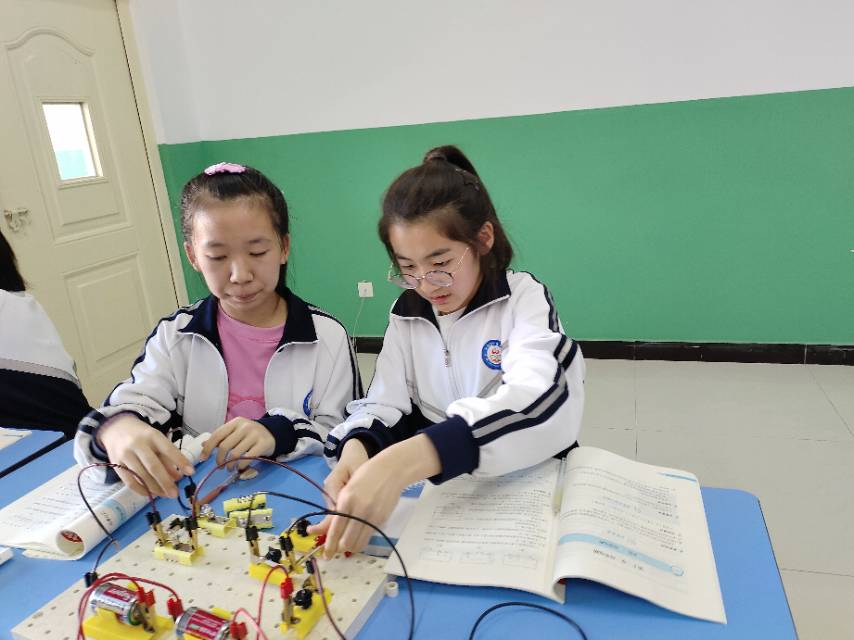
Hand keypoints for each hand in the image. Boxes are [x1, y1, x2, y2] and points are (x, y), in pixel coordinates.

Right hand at [98, 414, 193, 497]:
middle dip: (166, 482)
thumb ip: (167, 458)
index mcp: (152, 435)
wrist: (116, 428)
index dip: (180, 461)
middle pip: (153, 466)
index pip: (168, 449)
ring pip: (141, 476)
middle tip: (176, 494)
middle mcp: (137, 444)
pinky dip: (142, 490)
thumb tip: (178, 477)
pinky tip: (152, 494)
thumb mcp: (157, 440)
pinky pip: (130, 482)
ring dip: (155, 489)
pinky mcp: (116, 465)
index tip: (191, 472)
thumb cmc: (142, 436)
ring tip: (166, 495)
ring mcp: (125, 455)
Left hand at [199, 418, 274, 470]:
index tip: (203, 458)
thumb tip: (203, 445)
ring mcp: (255, 435)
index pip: (217, 435)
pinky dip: (241, 466)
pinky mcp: (263, 444)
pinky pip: (247, 458)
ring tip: (230, 468)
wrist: (273, 433)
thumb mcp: (236, 432)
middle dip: (219, 459)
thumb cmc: (250, 434)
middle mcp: (245, 426)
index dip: (208, 448)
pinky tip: (240, 468)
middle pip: (225, 446)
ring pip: (235, 454)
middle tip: (220, 466)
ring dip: (230, 465)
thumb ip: (221, 438)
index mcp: (235, 422)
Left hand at [312, 434, 440, 556]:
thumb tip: (333, 529)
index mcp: (346, 500)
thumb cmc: (366, 476)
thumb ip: (340, 507)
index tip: (326, 554)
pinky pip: (368, 537)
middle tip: (336, 550)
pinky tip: (358, 538)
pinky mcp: (381, 519)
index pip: (335, 529)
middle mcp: (358, 510)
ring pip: (358, 543)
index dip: (330, 545)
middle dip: (339, 549)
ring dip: (351, 548)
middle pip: (346, 541)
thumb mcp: (348, 488)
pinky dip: (361, 541)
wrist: (390, 470)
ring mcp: (371, 516)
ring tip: (347, 545)